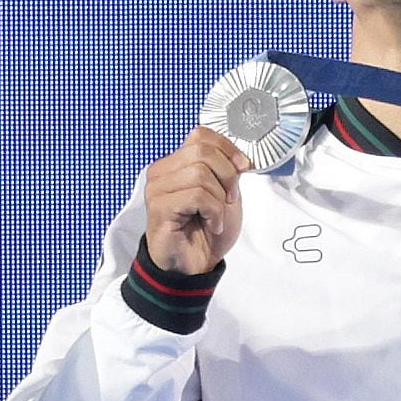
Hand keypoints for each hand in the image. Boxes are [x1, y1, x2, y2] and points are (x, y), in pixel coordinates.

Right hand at [143, 127, 250, 275]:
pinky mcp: (160, 207)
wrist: (195, 265)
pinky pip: (196, 196)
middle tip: (229, 199)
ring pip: (200, 173)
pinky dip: (213, 212)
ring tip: (215, 216)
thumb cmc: (206, 230)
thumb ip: (227, 170)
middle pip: (202, 151)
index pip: (201, 135)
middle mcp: (161, 171)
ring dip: (219, 198)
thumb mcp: (224, 193)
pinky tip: (211, 224)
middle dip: (227, 175)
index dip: (227, 148)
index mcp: (175, 163)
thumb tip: (239, 157)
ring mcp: (157, 189)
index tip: (243, 168)